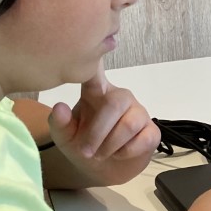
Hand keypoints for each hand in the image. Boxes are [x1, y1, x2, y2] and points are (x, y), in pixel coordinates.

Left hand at [47, 62, 161, 187]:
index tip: (103, 40)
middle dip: (97, 132)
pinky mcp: (151, 131)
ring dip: (109, 145)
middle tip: (85, 151)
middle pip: (114, 104)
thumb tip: (60, 107)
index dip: (97, 57)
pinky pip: (142, 139)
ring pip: (128, 125)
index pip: (97, 70)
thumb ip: (59, 123)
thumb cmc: (82, 145)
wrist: (102, 170)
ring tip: (99, 154)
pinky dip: (126, 152)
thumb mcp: (64, 137)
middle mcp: (119, 97)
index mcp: (97, 92)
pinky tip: (119, 153)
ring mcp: (138, 112)